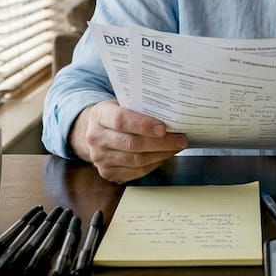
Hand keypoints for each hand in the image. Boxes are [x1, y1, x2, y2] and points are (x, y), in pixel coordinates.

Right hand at [70, 100, 188, 182]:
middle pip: (131, 144)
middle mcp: (95, 137)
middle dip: (160, 143)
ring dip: (161, 155)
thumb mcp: (122, 103)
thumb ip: (140, 107)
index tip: (163, 128)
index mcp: (99, 115)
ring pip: (136, 160)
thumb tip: (170, 114)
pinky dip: (154, 164)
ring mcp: (100, 158)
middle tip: (180, 139)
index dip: (143, 125)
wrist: (96, 131)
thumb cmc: (116, 115)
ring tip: (176, 147)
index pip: (120, 120)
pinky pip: (136, 172)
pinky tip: (163, 156)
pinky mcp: (107, 172)